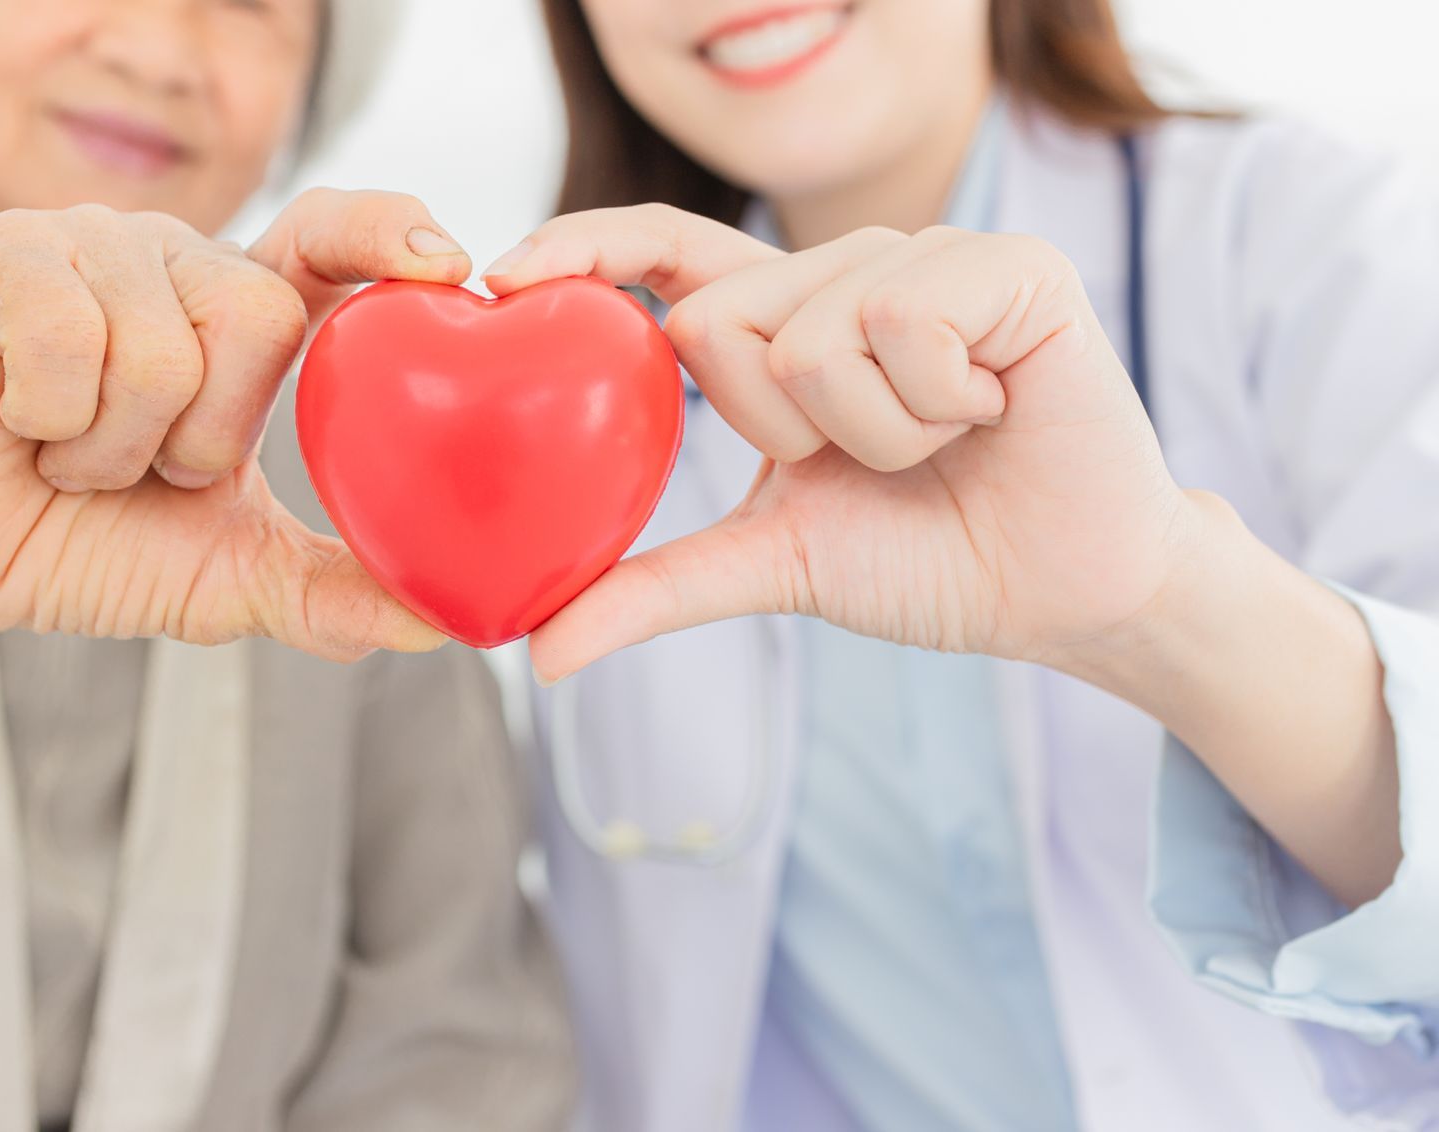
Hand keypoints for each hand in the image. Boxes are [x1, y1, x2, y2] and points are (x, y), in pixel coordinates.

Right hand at [0, 190, 471, 658]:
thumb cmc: (87, 546)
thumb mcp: (227, 580)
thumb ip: (331, 593)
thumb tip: (442, 622)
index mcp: (240, 313)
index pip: (331, 240)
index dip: (388, 235)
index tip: (449, 267)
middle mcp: (177, 259)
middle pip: (258, 319)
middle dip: (198, 439)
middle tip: (137, 468)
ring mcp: (91, 243)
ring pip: (159, 346)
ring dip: (112, 447)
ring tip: (69, 452)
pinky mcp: (5, 251)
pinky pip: (68, 338)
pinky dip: (47, 419)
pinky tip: (18, 420)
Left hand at [485, 205, 1198, 681]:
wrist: (1061, 592)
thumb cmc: (926, 560)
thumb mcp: (772, 566)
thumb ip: (654, 588)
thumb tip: (535, 653)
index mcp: (781, 324)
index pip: (662, 251)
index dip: (580, 245)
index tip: (498, 281)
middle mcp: (841, 271)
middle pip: (717, 318)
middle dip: (782, 432)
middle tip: (874, 461)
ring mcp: (926, 256)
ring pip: (812, 332)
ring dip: (873, 434)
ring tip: (943, 441)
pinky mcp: (1008, 264)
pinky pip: (903, 319)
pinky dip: (939, 402)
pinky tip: (992, 413)